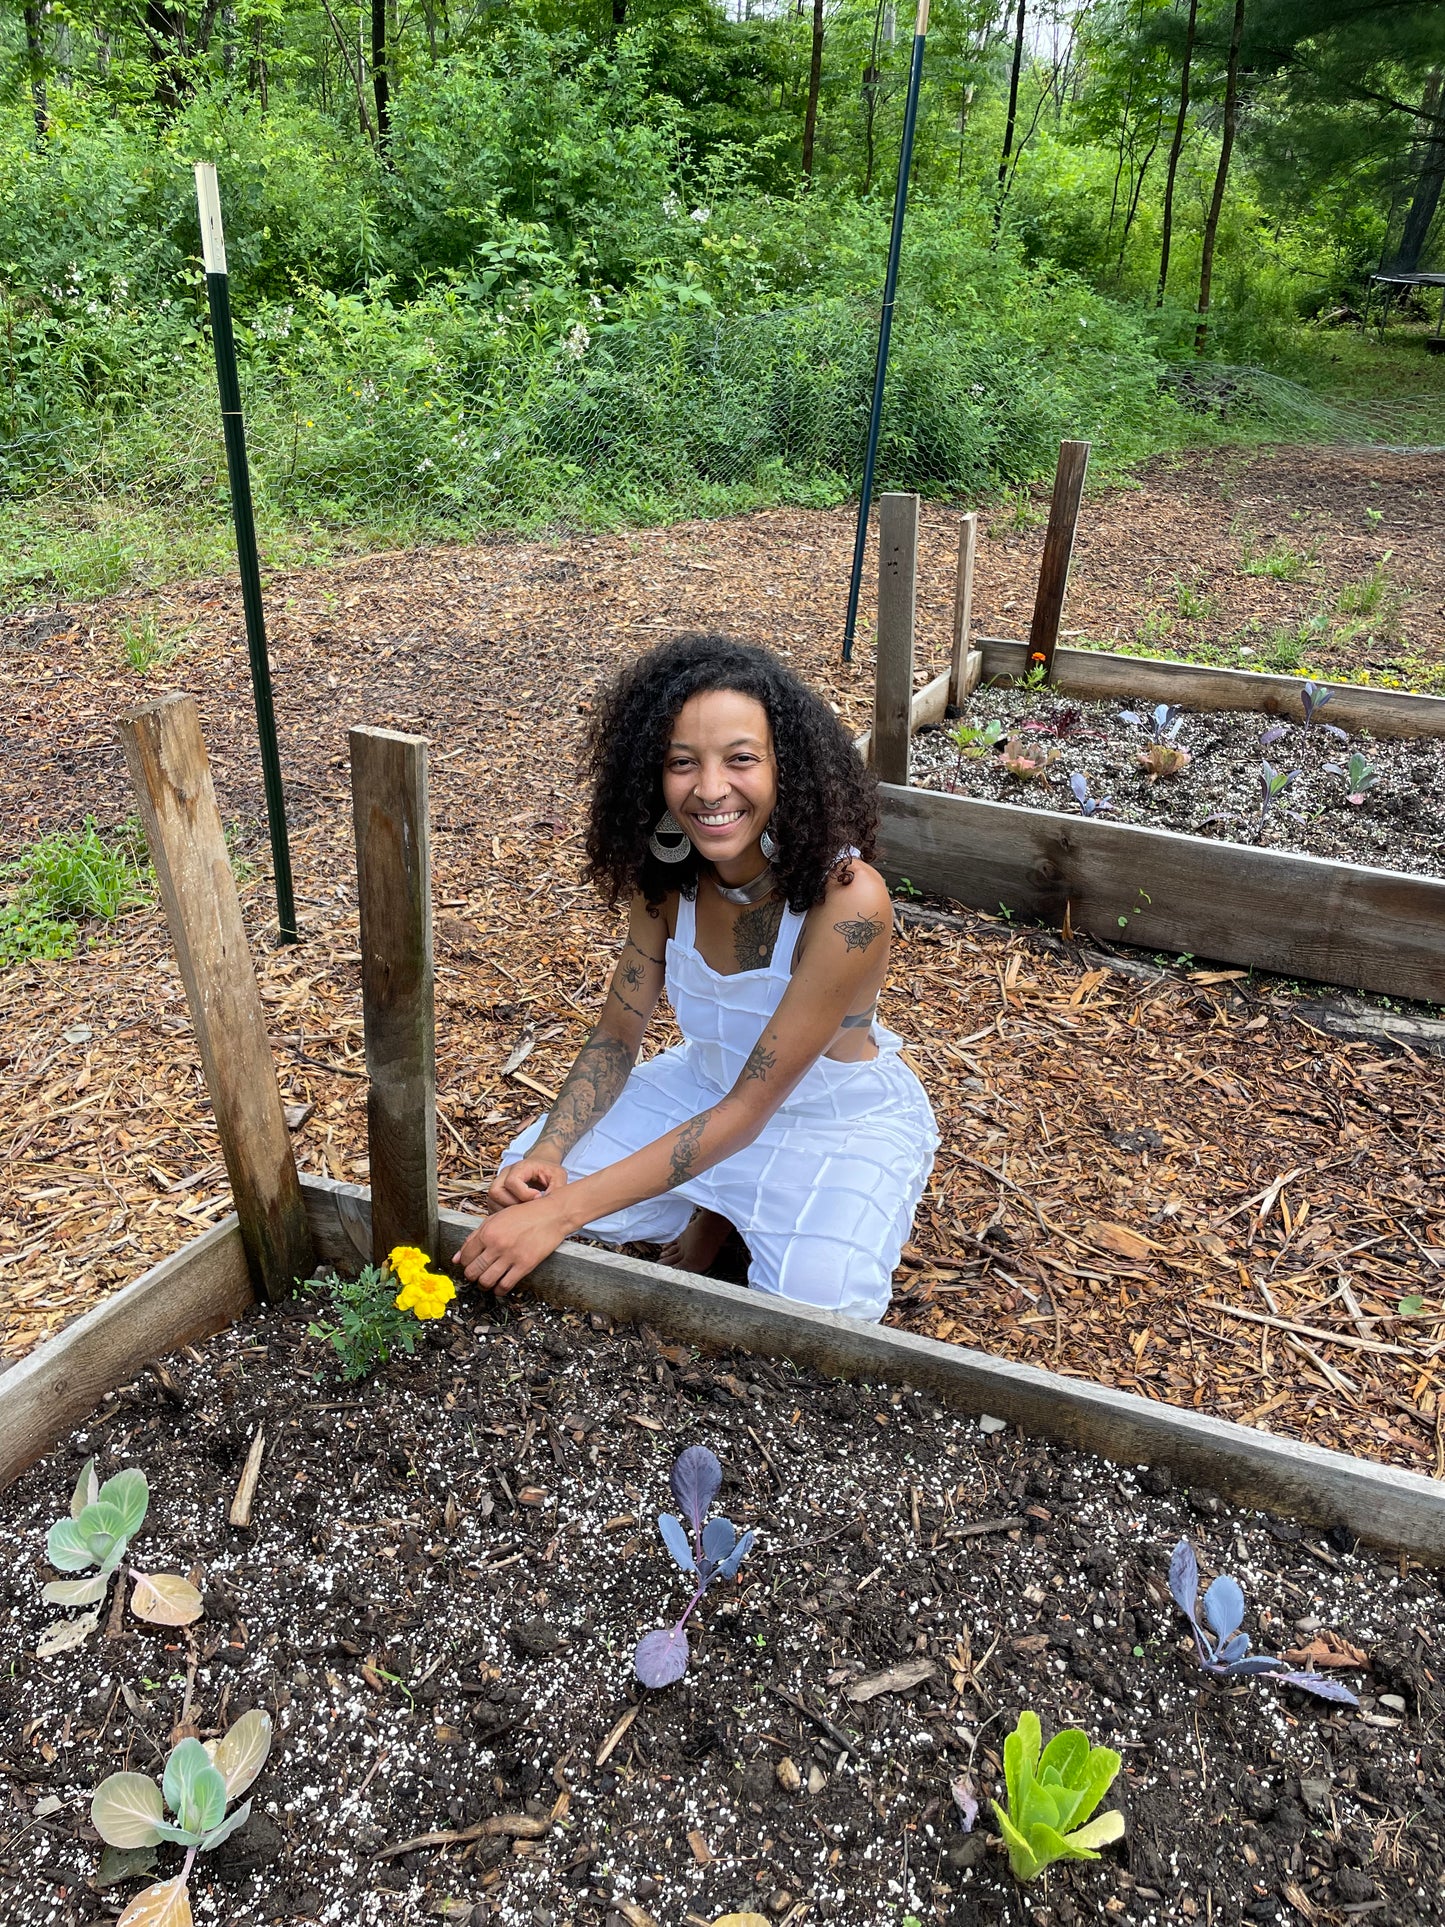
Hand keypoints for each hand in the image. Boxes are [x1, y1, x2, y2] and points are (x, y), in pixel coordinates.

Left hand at [452, 1195, 570, 1296]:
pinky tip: (499, 1286)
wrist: (551, 1215)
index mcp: (488, 1231)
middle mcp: (497, 1244)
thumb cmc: (524, 1215)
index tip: (469, 1264)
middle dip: (471, 1276)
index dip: (464, 1263)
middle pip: (473, 1271)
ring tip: (486, 1282)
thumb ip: (474, 1237)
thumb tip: (456, 1258)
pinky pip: (505, 1285)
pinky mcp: (525, 1265)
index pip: (465, 1256)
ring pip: (486, 1281)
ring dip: (483, 1285)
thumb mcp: (496, 1219)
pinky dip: (499, 1290)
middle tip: (476, 1275)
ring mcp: (511, 1256)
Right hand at [489, 1158, 567, 1208]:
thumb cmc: (549, 1171)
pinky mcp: (496, 1196)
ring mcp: (498, 1184)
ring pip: (492, 1201)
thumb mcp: (558, 1176)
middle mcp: (505, 1174)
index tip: (537, 1197)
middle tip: (529, 1208)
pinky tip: (518, 1215)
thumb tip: (547, 1206)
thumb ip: (556, 1188)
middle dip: (513, 1204)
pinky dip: (504, 1215)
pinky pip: (493, 1208)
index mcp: (520, 1167)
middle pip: (496, 1192)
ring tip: (524, 1212)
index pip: (511, 1181)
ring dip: (507, 1211)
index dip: (524, 1194)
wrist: (542, 1165)